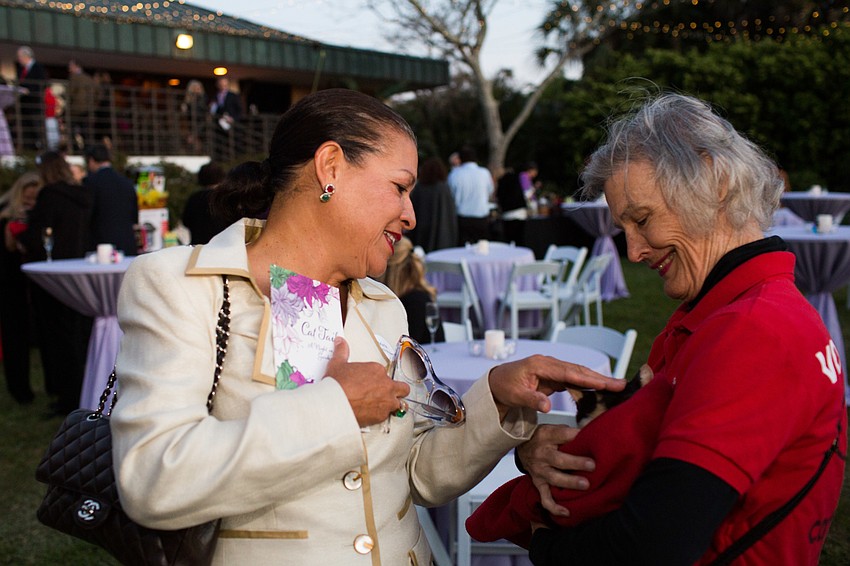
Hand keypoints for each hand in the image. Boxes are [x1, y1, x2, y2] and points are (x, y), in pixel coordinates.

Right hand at [325, 336, 409, 427]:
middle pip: (402, 388)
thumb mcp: (337, 364)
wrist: (334, 404)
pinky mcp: (382, 416)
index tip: (370, 382)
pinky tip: (372, 415)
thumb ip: (341, 352)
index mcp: (377, 370)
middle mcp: (385, 385)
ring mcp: (386, 401)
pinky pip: (387, 416)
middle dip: (398, 390)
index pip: (384, 373)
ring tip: (382, 406)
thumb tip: (340, 343)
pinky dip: (381, 416)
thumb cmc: (337, 385)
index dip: (377, 378)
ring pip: (398, 403)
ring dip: (392, 404)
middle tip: (388, 393)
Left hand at [488, 354, 625, 418]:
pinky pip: (574, 380)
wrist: (496, 383)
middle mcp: (550, 364)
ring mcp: (553, 369)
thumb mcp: (515, 395)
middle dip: (600, 378)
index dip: (590, 378)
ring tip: (617, 388)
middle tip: (622, 384)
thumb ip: (531, 400)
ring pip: (579, 374)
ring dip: (596, 381)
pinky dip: (587, 385)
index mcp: (541, 365)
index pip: (570, 372)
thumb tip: (546, 407)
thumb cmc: (504, 387)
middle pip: (579, 371)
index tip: (608, 383)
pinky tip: (599, 392)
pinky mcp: (554, 376)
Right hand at [517, 424, 594, 516]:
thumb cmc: (543, 437)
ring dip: (570, 482)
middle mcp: (541, 453)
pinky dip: (554, 507)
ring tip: (585, 485)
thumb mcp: (553, 428)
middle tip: (592, 465)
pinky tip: (567, 512)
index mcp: (546, 436)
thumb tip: (593, 434)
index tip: (590, 438)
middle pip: (558, 459)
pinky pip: (545, 498)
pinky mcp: (538, 483)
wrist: (521, 445)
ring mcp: (539, 470)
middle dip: (576, 463)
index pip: (561, 434)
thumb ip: (570, 433)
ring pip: (554, 478)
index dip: (575, 436)